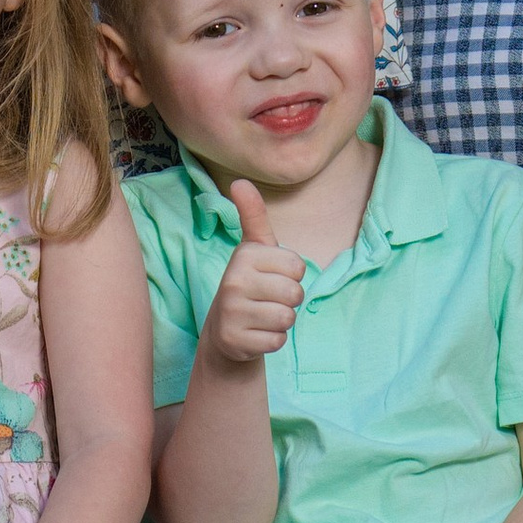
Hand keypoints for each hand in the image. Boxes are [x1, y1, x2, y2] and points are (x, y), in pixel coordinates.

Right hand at [199, 180, 306, 368]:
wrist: (224, 331)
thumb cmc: (249, 284)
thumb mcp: (254, 249)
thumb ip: (253, 216)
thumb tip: (240, 181)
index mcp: (244, 256)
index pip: (298, 267)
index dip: (292, 276)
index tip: (271, 278)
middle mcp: (233, 281)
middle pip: (295, 293)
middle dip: (289, 300)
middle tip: (268, 300)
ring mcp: (232, 312)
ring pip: (287, 318)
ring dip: (281, 321)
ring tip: (263, 316)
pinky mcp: (235, 341)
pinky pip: (277, 341)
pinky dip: (273, 340)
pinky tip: (256, 334)